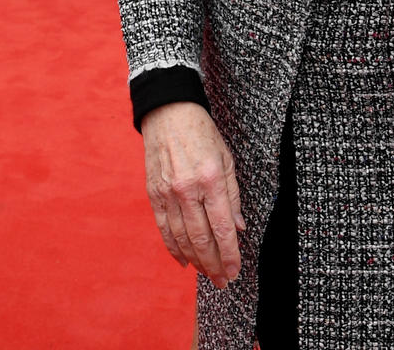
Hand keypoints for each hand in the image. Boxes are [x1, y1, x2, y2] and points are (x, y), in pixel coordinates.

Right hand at [140, 102, 242, 287]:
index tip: (235, 271)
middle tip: (223, 281)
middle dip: (214, 265)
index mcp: (210, 179)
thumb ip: (233, 196)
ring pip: (182, 238)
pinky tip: (184, 262)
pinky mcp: (154, 194)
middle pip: (201, 238)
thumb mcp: (226, 159)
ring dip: (196, 261)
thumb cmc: (202, 133)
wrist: (168, 113)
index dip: (229, 254)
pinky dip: (174, 248)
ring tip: (208, 274)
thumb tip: (239, 229)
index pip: (222, 227)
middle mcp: (187, 189)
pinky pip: (164, 229)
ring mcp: (168, 193)